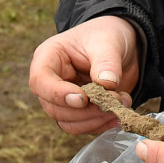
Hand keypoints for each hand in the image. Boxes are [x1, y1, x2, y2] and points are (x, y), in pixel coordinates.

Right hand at [28, 15, 140, 134]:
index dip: (58, 94)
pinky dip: (101, 124)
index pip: (40, 81)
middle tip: (113, 101)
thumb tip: (107, 84)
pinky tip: (119, 113)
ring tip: (121, 104)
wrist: (123, 44)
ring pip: (68, 123)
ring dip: (95, 120)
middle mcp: (51, 81)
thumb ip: (106, 62)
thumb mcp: (108, 42)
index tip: (83, 99)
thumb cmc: (107, 35)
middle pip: (54, 108)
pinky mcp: (79, 111)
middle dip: (85, 111)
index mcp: (49, 58)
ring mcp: (64, 99)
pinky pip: (84, 127)